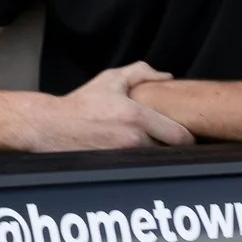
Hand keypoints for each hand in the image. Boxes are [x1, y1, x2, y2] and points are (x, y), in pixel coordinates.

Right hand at [19, 62, 191, 151]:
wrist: (53, 127)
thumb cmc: (82, 103)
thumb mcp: (110, 79)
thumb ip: (140, 73)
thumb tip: (166, 77)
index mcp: (137, 117)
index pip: (180, 136)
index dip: (189, 137)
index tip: (189, 134)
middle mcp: (134, 140)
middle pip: (172, 153)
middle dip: (176, 149)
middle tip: (175, 143)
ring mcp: (125, 158)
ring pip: (157, 162)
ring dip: (159, 156)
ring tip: (156, 147)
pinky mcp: (116, 168)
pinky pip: (140, 167)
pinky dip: (143, 162)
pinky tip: (139, 155)